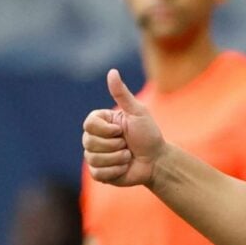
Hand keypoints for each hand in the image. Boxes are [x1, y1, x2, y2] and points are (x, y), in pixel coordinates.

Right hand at [82, 69, 163, 186]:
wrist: (157, 160)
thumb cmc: (148, 134)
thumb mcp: (137, 112)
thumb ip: (122, 94)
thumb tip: (112, 71)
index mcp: (100, 123)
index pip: (89, 124)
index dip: (107, 130)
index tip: (122, 130)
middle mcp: (94, 139)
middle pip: (89, 142)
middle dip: (116, 145)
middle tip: (127, 144)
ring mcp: (95, 157)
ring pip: (94, 159)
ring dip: (118, 158)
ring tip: (128, 156)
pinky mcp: (99, 173)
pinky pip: (98, 173)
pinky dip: (116, 170)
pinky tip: (124, 167)